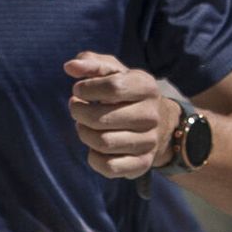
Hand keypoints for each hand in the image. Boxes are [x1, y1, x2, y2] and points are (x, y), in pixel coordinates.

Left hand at [65, 52, 173, 179]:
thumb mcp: (115, 72)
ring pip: (103, 143)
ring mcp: (149, 141)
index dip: (87, 89)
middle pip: (101, 119)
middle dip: (80, 113)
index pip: (113, 87)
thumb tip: (70, 66)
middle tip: (76, 108)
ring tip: (83, 125)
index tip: (78, 90)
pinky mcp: (143, 163)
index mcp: (146, 87)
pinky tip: (94, 148)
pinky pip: (110, 167)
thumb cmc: (128, 93)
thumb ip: (92, 64)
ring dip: (84, 134)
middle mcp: (151, 115)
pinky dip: (94, 158)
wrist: (161, 124)